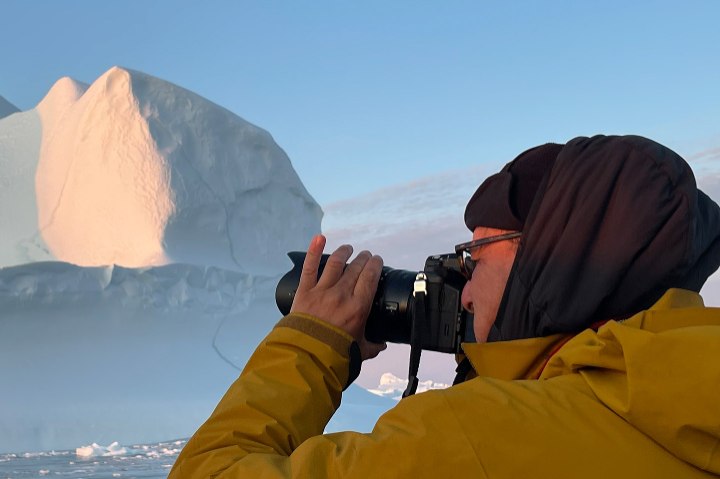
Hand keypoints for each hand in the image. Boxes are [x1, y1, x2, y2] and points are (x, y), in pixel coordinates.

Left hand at [291, 235, 386, 360]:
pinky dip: (314, 250)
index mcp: (359, 307)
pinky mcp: (305, 291)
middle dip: (363, 258)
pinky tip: (319, 238)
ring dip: (344, 252)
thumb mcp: (359, 350)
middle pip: (356, 267)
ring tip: (349, 248)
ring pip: (336, 263)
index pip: (371, 277)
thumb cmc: (334, 354)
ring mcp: (322, 290)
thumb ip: (372, 346)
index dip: (375, 265)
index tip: (377, 261)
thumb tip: (382, 345)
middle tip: (366, 256)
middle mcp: (342, 294)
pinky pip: (310, 266)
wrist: (306, 356)